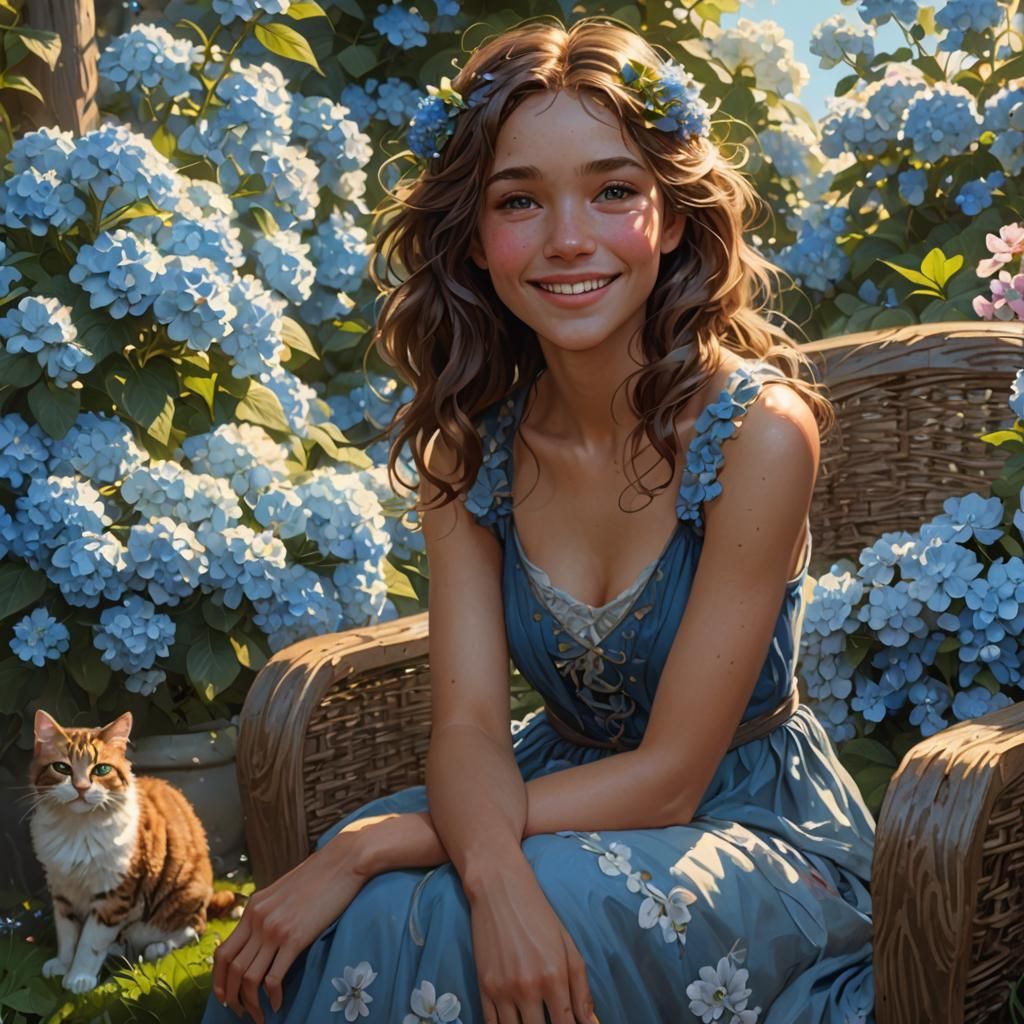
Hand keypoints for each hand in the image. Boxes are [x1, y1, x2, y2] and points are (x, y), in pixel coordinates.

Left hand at [212, 833, 366, 1022]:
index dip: (219, 980)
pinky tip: (278, 1004)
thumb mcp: (283, 891)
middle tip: (239, 1012)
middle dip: (231, 997)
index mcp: (253, 908)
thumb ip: (268, 911)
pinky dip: (272, 997)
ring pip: (248, 977)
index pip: (222, 952)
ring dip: (250, 1003)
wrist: (342, 861)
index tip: (224, 996)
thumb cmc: (319, 875)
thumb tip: (264, 935)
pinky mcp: (295, 938)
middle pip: (231, 969)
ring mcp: (275, 929)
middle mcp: (258, 919)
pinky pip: (274, 978)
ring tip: (258, 1016)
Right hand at [467, 858, 599, 1023]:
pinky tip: (514, 1021)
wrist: (500, 890)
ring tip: (532, 1019)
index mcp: (554, 977)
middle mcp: (529, 988)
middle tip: (549, 1019)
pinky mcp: (484, 987)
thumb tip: (589, 1023)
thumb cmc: (539, 916)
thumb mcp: (568, 947)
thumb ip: (581, 988)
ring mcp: (503, 990)